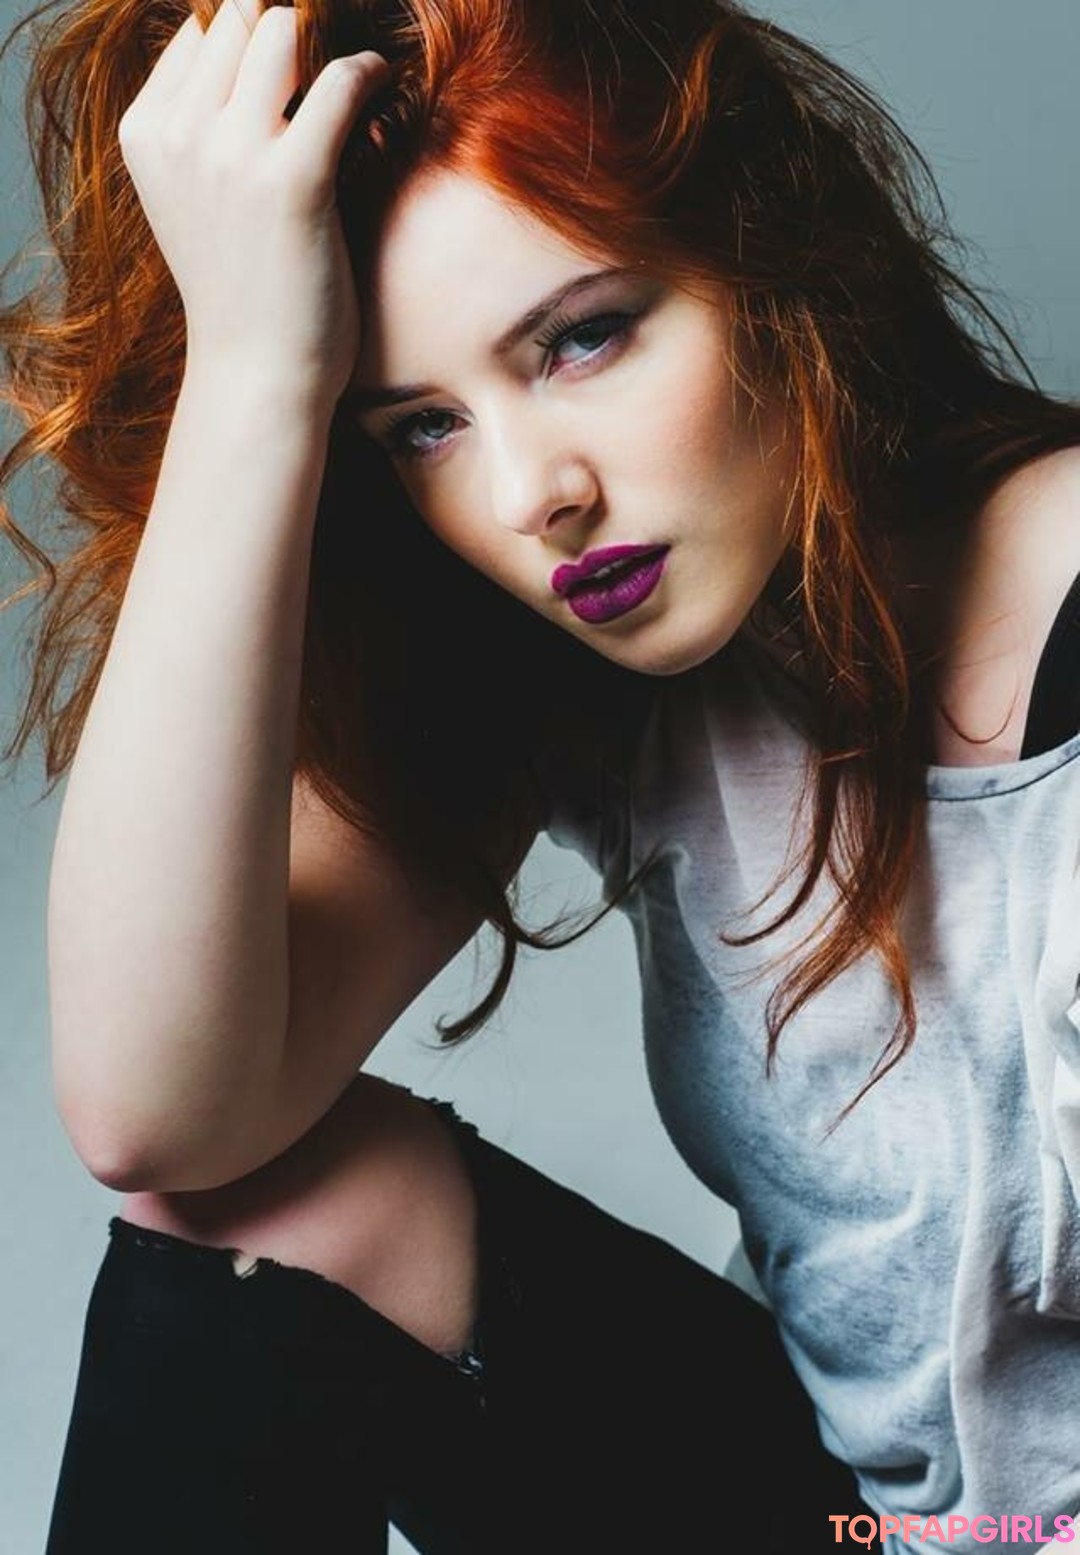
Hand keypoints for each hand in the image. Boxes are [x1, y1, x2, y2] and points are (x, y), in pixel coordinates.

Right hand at [117, 0, 386, 408]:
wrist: (258, 374)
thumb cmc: (241, 293)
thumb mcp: (191, 200)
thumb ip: (201, 129)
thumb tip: (249, 51)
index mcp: (145, 134)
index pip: (199, 34)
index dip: (249, 45)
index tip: (288, 78)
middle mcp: (179, 135)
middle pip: (240, 20)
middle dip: (288, 40)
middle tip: (323, 82)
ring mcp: (232, 154)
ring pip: (284, 32)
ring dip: (325, 48)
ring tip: (350, 87)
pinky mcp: (294, 179)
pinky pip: (340, 80)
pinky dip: (369, 73)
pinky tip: (381, 87)